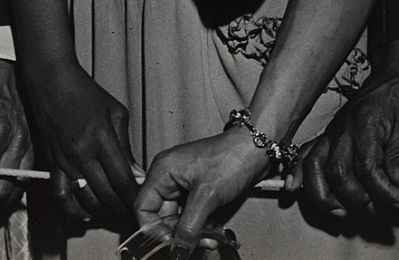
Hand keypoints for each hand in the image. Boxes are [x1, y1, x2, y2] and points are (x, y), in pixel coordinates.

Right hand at [29, 63, 136, 220]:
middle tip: (132, 212)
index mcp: (102, 138)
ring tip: (113, 211)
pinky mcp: (52, 164)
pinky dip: (72, 211)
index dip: (134, 198)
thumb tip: (135, 172)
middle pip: (106, 196)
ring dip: (102, 212)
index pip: (123, 180)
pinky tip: (85, 212)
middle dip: (122, 209)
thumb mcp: (116, 112)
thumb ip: (126, 145)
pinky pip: (61, 196)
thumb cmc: (86, 93)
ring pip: (86, 201)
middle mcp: (83, 154)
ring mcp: (66, 161)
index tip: (142, 202)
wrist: (53, 82)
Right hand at [135, 128, 269, 258]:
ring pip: (178, 218)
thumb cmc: (231, 158)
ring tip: (208, 241)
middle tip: (191, 248)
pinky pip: (191, 215)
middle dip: (176, 235)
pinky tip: (212, 235)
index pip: (143, 207)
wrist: (256, 149)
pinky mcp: (198, 190)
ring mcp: (184, 183)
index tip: (168, 244)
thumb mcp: (207, 196)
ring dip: (191, 234)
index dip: (152, 229)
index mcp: (163, 171)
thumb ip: (188, 226)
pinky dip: (199, 227)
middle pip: (160, 216)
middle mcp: (170, 176)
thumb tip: (177, 250)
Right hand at [293, 40, 398, 216]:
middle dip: (358, 198)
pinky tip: (294, 188)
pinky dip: (297, 173)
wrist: (387, 78)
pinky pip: (305, 155)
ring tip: (344, 210)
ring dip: (326, 194)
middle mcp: (343, 130)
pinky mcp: (327, 138)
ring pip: (316, 167)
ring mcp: (331, 134)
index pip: (367, 168)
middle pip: (339, 172)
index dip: (384, 192)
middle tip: (379, 205)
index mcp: (365, 125)